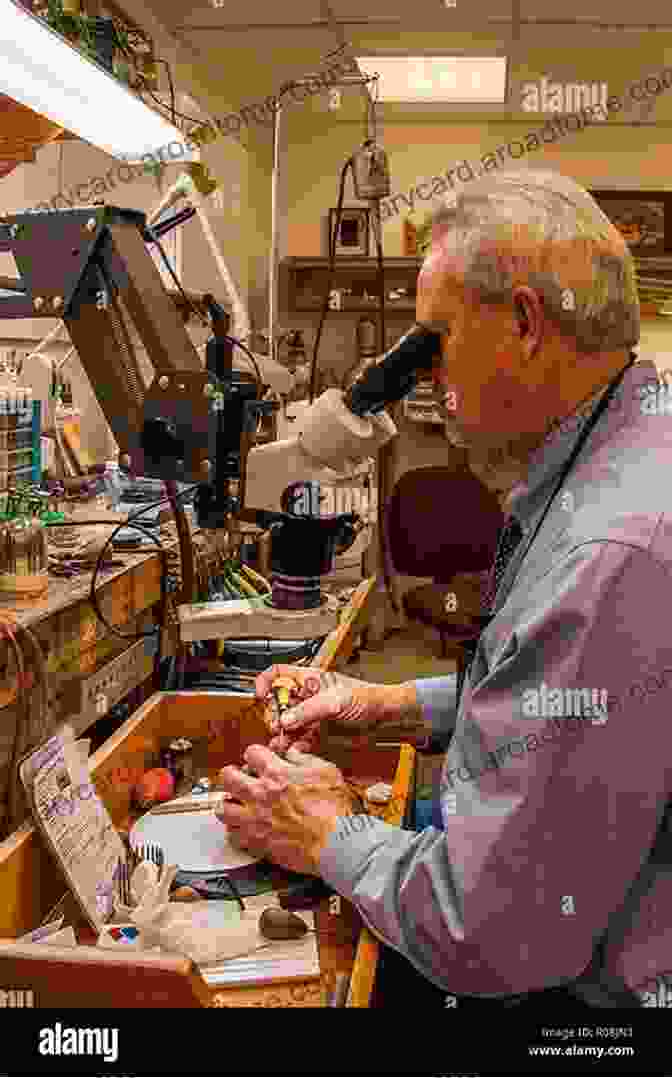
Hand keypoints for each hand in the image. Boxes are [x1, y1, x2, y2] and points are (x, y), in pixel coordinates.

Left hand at [214, 744, 356, 874]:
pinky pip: (232, 835)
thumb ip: (305, 759)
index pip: (251, 753)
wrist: (336, 844)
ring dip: (228, 803)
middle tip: (238, 778)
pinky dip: (235, 831)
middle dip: (232, 774)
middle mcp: (260, 795)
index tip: (257, 759)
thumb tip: (292, 753)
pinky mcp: (256, 842)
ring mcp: (255, 820)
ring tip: (236, 804)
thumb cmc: (334, 810)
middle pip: (227, 777)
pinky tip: (244, 828)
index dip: (255, 754)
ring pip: (223, 808)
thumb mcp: (327, 772)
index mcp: (277, 774)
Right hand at [255, 664, 392, 755]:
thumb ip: (309, 710)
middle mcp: (307, 696)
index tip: (261, 697)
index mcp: (310, 680)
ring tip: (279, 744)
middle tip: (276, 726)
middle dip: (273, 714)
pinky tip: (292, 751)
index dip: (266, 683)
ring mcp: (311, 715)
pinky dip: (293, 746)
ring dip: (281, 734)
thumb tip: (285, 719)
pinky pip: (299, 739)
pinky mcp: (318, 732)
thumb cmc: (366, 697)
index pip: (278, 674)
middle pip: (278, 702)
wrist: (385, 718)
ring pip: (287, 724)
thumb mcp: (336, 699)